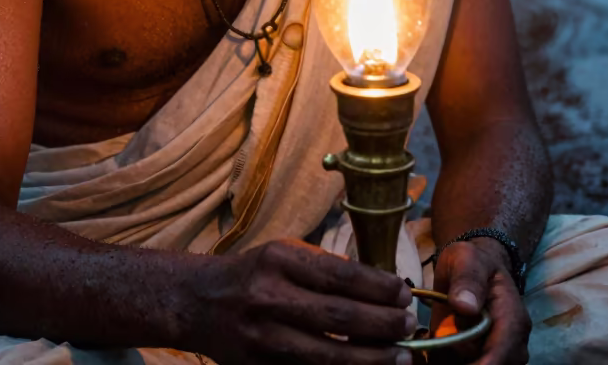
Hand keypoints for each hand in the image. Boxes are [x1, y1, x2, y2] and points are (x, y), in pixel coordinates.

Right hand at [182, 238, 418, 364]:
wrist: (198, 302)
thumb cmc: (252, 273)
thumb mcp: (284, 254)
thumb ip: (324, 269)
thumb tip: (379, 288)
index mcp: (279, 261)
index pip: (339, 275)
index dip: (377, 287)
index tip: (403, 293)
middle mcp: (270, 297)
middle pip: (338, 316)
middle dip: (382, 324)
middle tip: (409, 326)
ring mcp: (263, 339)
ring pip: (327, 356)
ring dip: (370, 359)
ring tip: (401, 358)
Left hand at [430, 238, 530, 363]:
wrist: (473, 269)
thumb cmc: (472, 262)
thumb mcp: (466, 259)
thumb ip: (467, 279)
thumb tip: (465, 307)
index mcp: (513, 319)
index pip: (502, 353)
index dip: (481, 364)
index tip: (452, 360)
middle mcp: (512, 343)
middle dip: (462, 363)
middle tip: (433, 352)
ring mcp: (500, 353)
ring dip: (453, 362)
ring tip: (431, 350)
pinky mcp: (483, 358)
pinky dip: (448, 361)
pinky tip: (432, 352)